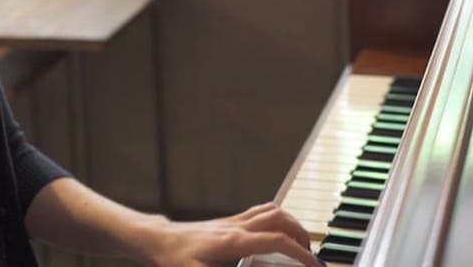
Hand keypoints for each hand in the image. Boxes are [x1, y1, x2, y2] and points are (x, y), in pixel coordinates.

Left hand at [138, 202, 322, 266]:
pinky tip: (277, 234)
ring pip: (272, 211)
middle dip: (302, 235)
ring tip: (300, 244)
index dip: (300, 253)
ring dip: (292, 224)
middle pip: (280, 219)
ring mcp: (233, 221)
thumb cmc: (174, 259)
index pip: (277, 241)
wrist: (158, 240)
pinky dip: (277, 220)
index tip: (314, 265)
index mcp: (234, 241)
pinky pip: (260, 212)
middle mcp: (237, 226)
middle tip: (311, 255)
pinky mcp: (229, 222)